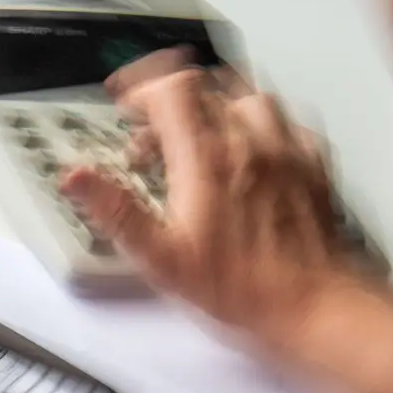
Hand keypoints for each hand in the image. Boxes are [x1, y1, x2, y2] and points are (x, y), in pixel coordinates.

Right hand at [63, 48, 368, 367]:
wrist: (315, 308)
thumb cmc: (245, 289)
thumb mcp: (162, 259)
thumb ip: (117, 210)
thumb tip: (77, 177)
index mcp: (207, 159)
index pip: (171, 88)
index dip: (142, 87)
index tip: (127, 105)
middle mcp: (250, 144)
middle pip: (208, 85)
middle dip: (172, 98)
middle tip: (153, 126)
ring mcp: (286, 151)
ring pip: (250, 96)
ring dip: (218, 105)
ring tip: (199, 131)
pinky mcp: (313, 167)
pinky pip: (287, 122)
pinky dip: (261, 125)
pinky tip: (252, 149)